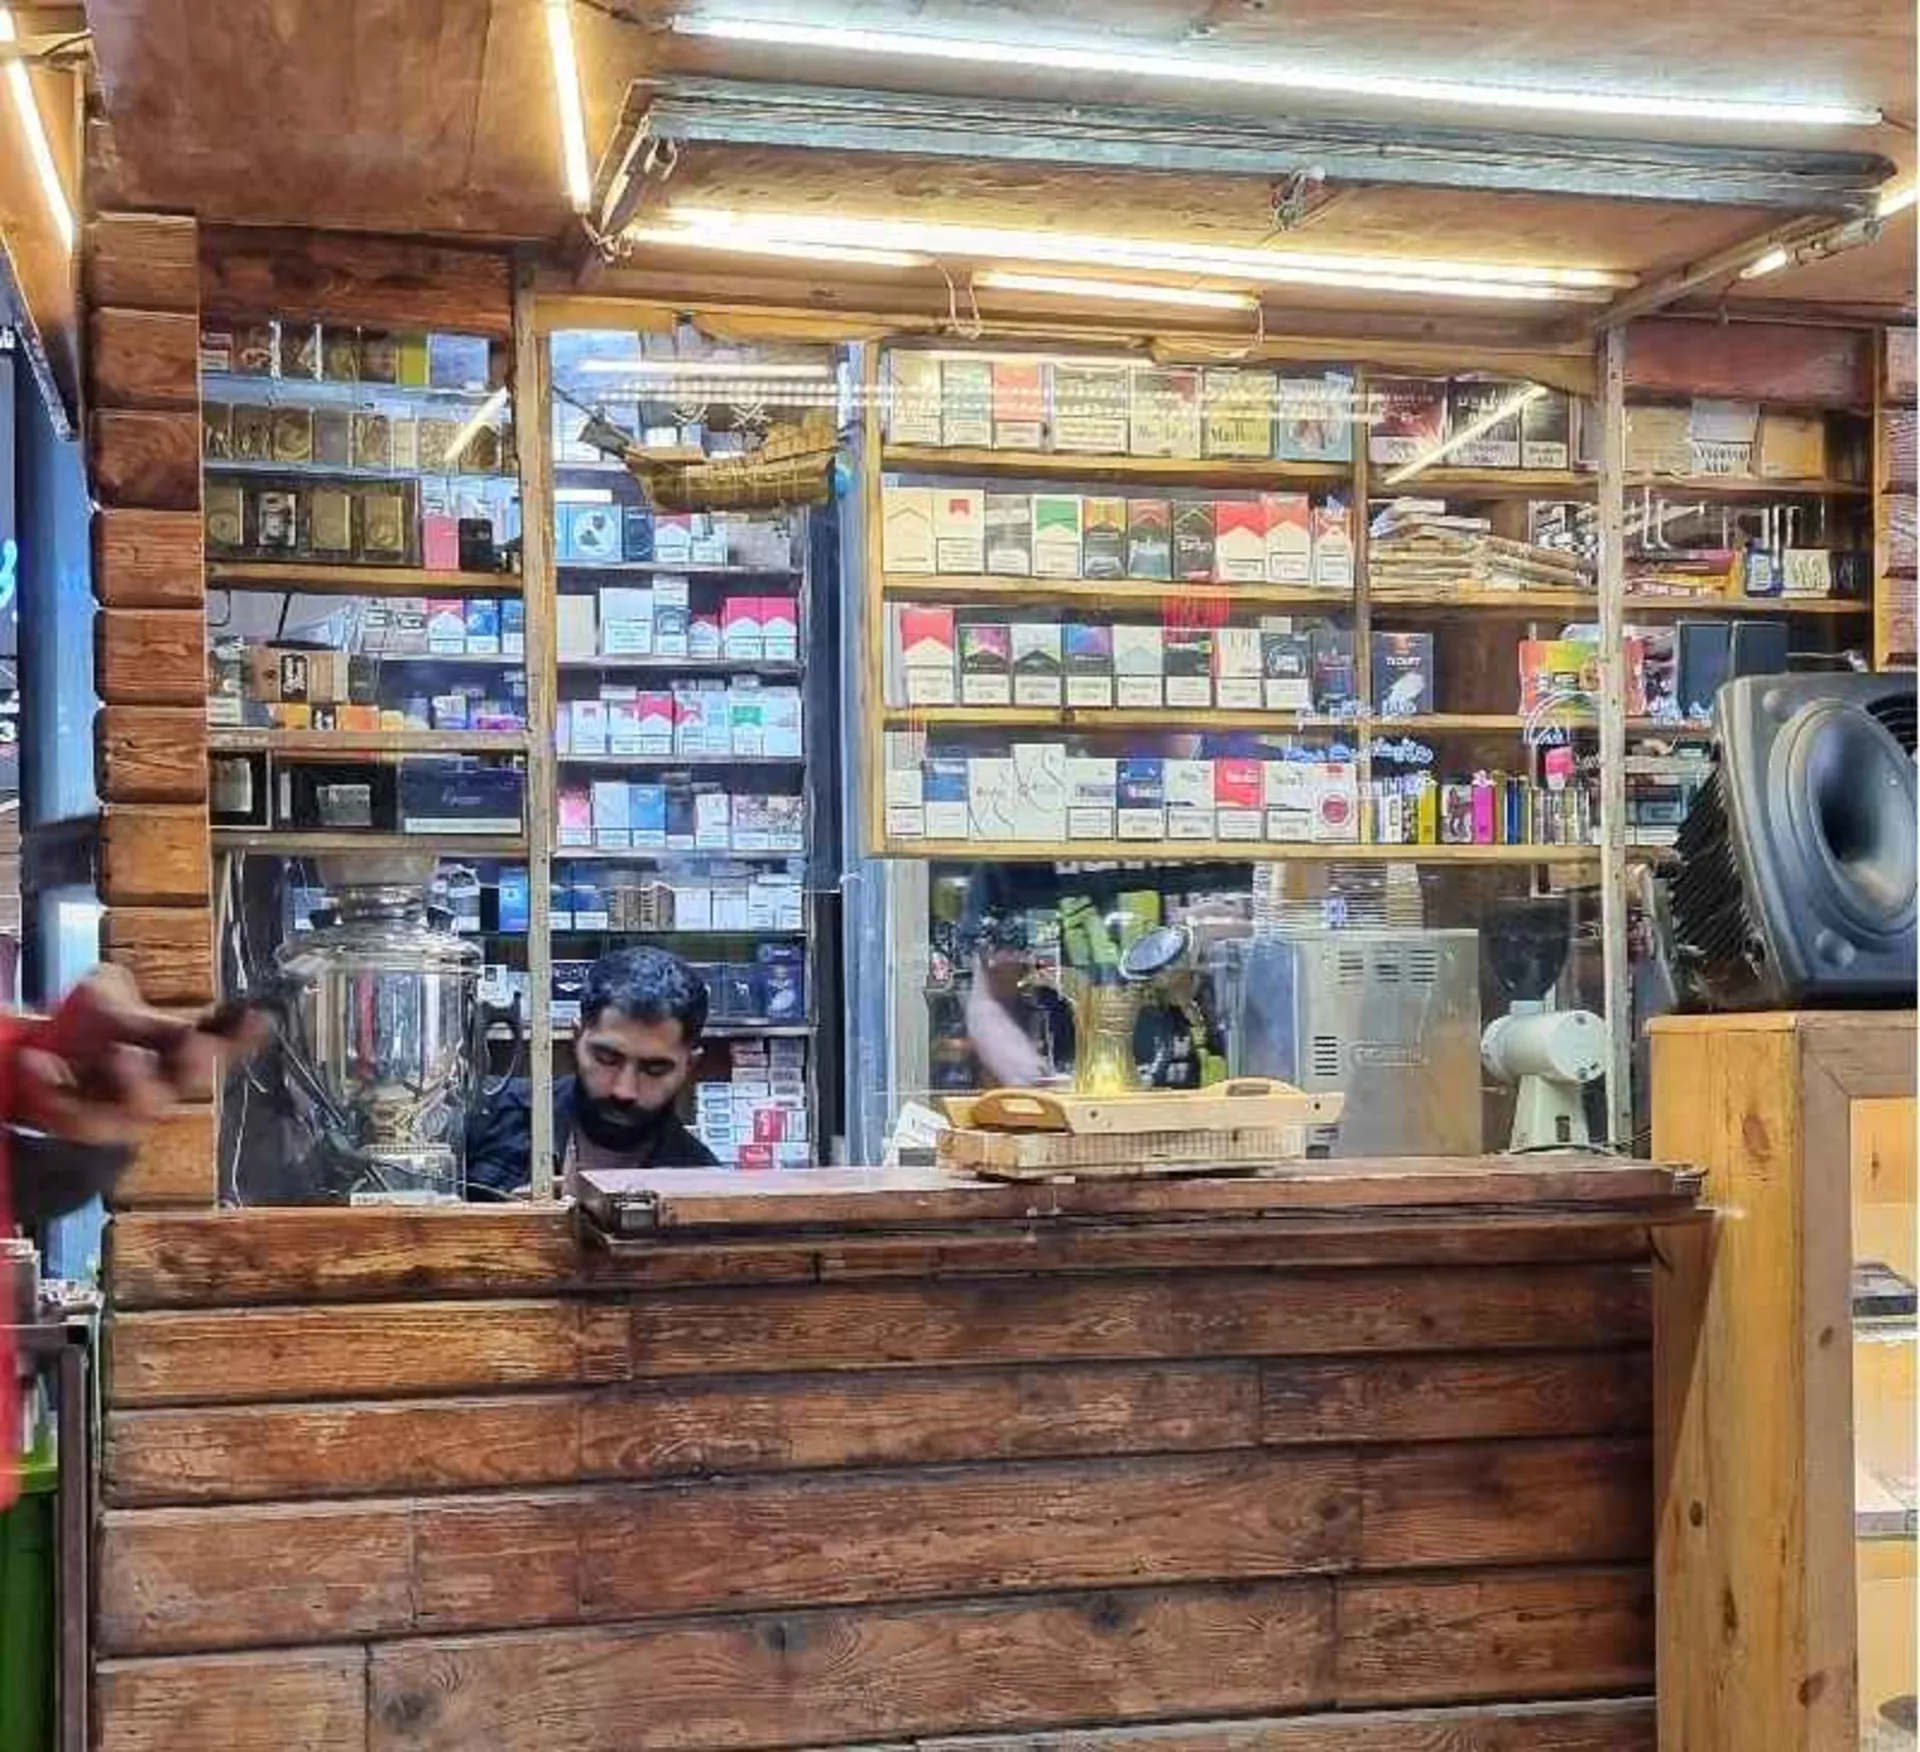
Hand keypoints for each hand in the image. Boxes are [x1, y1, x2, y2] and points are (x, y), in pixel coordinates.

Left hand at [13, 968, 265, 1148]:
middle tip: (194, 1039)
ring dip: (138, 1082)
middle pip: (192, 1081)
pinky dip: (57, 1088)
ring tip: (120, 1052)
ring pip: (144, 1108)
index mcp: (176, 1055)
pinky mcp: (86, 1128)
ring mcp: (127, 1113)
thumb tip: (125, 984)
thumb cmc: (90, 1033)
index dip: (241, 1036)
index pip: (222, 1045)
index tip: (258, 1017)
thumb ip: (122, 994)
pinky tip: (39, 1061)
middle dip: (197, 1061)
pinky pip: (76, 1116)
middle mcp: (162, 1088)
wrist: (45, 1074)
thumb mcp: (107, 999)